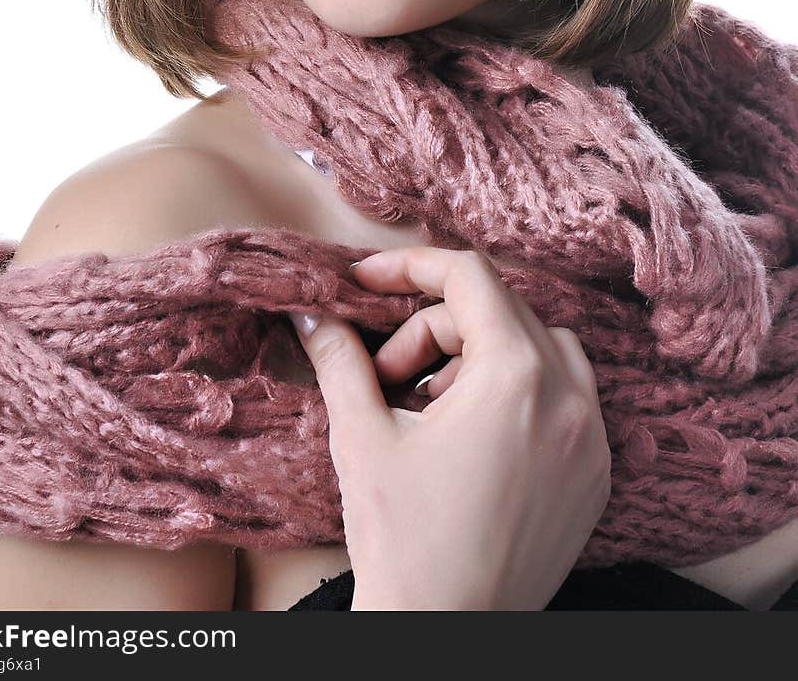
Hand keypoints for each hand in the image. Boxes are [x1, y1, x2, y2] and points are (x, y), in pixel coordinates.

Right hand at [289, 245, 611, 610]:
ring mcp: (592, 440)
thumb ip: (339, 360)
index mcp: (516, 377)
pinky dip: (519, 394)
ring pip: (541, 347)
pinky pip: (567, 398)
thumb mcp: (362, 439)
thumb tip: (308, 313)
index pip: (468, 277)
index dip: (410, 267)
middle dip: (434, 325)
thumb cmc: (404, 544)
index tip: (365, 281)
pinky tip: (470, 436)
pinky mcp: (596, 476)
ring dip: (481, 354)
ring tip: (431, 405)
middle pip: (499, 310)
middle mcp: (569, 398)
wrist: (446, 637)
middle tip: (386, 373)